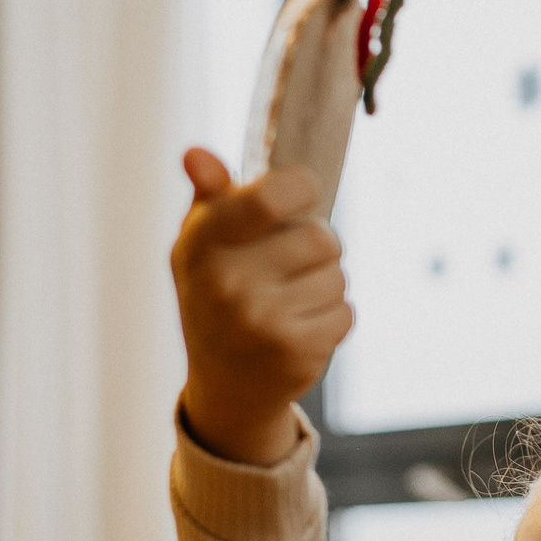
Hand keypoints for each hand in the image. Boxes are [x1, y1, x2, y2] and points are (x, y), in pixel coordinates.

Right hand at [171, 151, 353, 464]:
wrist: (225, 386)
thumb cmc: (217, 296)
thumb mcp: (202, 244)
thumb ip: (209, 195)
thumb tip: (196, 154)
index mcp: (201, 245)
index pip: (271, 196)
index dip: (301, 189)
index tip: (301, 196)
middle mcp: (226, 284)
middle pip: (319, 237)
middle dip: (318, 246)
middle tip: (292, 263)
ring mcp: (261, 322)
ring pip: (337, 276)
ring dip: (325, 284)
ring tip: (292, 300)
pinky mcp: (295, 353)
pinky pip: (345, 313)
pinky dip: (333, 318)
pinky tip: (301, 328)